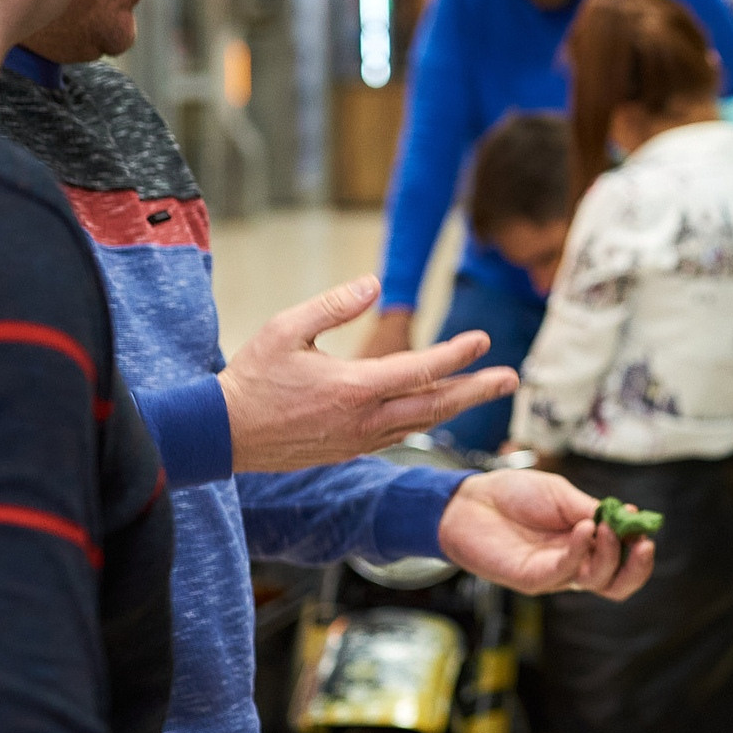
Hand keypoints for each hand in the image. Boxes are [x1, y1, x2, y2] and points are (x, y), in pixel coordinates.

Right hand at [221, 276, 515, 470]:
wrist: (221, 434)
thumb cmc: (251, 377)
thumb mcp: (285, 329)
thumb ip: (332, 305)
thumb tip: (374, 282)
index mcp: (351, 388)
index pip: (418, 370)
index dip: (454, 354)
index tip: (483, 339)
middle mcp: (363, 419)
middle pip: (435, 404)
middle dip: (477, 390)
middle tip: (512, 378)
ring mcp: (359, 439)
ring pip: (421, 421)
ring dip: (457, 405)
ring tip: (487, 389)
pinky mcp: (351, 450)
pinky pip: (400, 433)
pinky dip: (426, 418)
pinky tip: (441, 406)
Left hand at [436, 467, 653, 599]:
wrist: (469, 500)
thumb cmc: (514, 495)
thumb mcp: (562, 495)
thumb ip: (591, 510)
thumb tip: (628, 517)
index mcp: (586, 544)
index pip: (622, 560)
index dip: (637, 548)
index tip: (644, 525)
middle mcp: (574, 563)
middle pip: (617, 583)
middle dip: (637, 567)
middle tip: (644, 544)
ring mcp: (554, 573)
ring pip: (597, 582)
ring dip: (611, 555)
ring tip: (607, 528)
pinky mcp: (531, 579)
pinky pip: (564, 572)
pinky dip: (580, 550)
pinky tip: (584, 528)